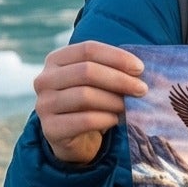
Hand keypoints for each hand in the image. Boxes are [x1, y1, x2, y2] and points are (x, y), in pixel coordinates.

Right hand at [35, 41, 146, 165]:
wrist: (76, 136)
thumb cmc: (93, 101)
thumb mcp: (101, 81)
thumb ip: (116, 70)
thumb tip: (143, 69)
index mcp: (56, 60)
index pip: (88, 49)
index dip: (117, 57)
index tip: (140, 68)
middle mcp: (44, 79)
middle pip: (86, 71)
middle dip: (120, 80)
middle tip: (142, 89)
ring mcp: (44, 104)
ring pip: (85, 96)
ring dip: (114, 101)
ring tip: (129, 106)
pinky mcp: (50, 129)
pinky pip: (84, 120)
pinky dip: (106, 119)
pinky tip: (116, 120)